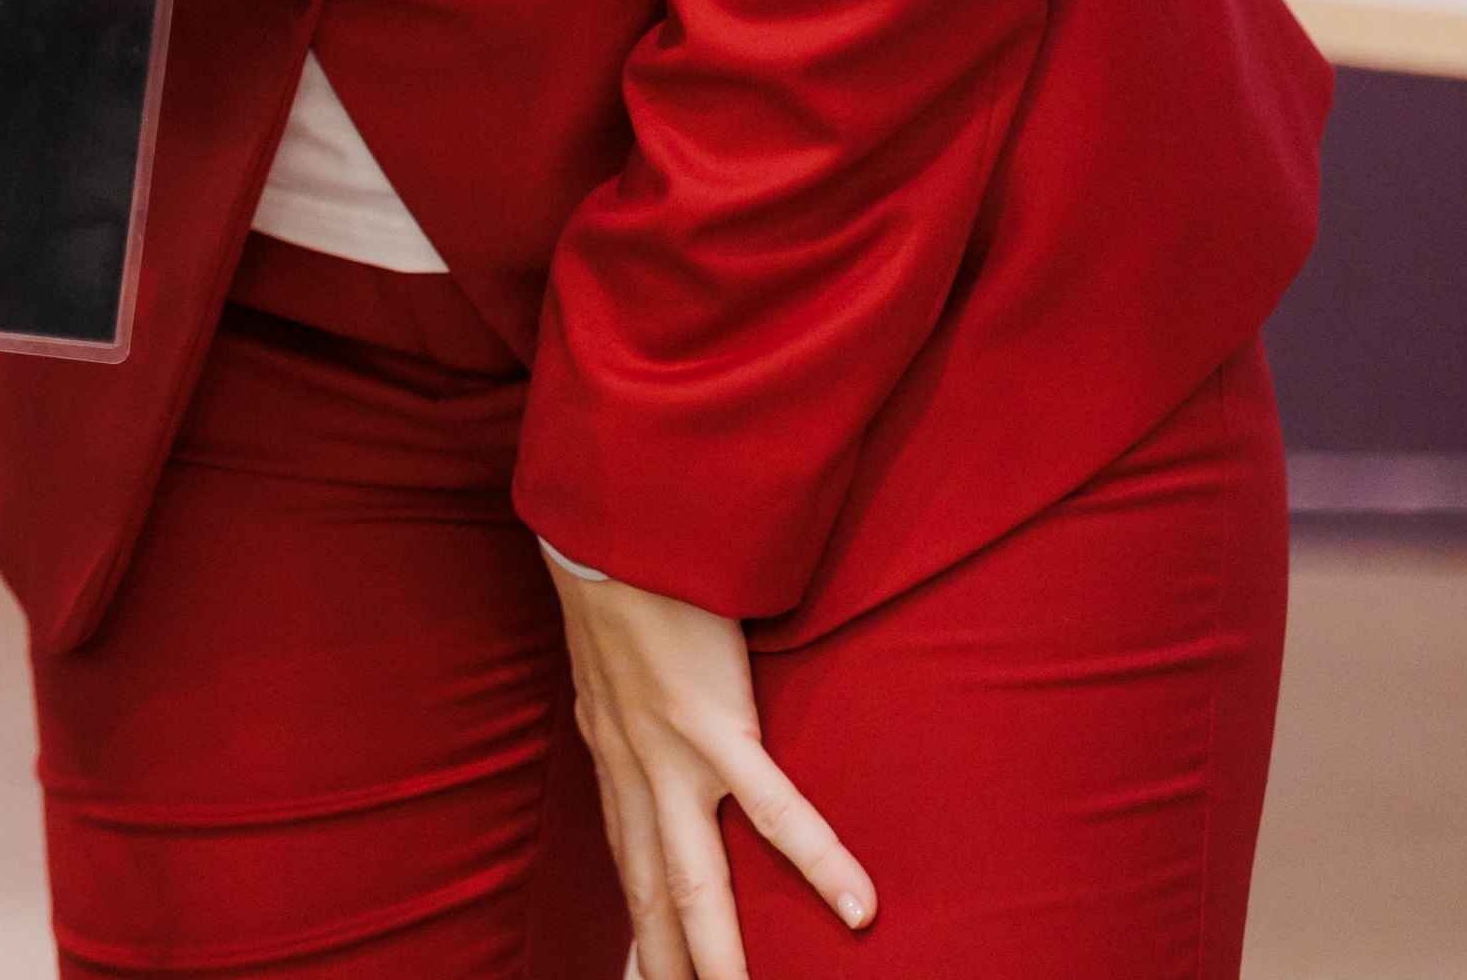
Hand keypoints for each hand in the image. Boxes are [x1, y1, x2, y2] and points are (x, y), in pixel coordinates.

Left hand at [551, 560, 873, 979]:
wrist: (606, 530)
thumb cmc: (622, 595)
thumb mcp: (612, 677)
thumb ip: (632, 725)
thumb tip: (643, 748)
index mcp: (618, 765)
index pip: (629, 873)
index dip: (636, 937)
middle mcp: (636, 775)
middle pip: (654, 898)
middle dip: (663, 967)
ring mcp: (671, 755)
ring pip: (697, 881)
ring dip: (720, 955)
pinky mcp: (712, 722)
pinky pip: (776, 808)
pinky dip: (818, 861)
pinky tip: (860, 910)